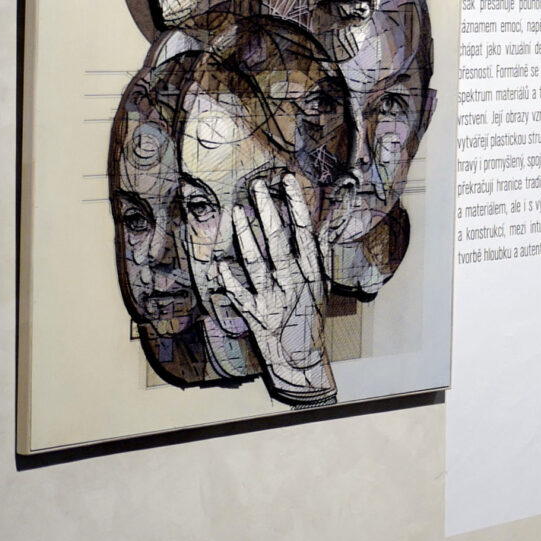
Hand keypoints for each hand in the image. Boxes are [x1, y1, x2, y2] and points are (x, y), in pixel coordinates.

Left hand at [217, 171, 337, 406]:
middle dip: (269, 211)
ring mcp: (275, 299)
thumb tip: (317, 228)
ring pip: (258, 262)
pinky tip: (220, 264)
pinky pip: (241, 295)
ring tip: (237, 211)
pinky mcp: (257, 316)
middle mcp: (294, 283)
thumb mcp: (320, 288)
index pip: (305, 232)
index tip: (288, 181)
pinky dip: (231, 280)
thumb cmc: (310, 319)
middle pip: (280, 241)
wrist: (302, 359)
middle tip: (259, 186)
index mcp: (312, 273)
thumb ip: (316, 258)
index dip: (297, 205)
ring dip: (247, 236)